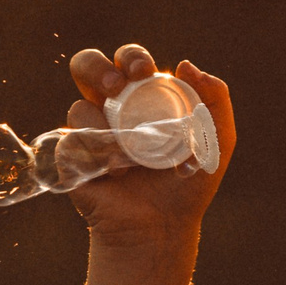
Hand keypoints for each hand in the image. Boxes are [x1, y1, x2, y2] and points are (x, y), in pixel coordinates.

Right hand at [62, 44, 234, 251]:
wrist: (162, 227)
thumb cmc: (188, 185)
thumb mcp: (217, 142)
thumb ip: (216, 101)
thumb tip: (185, 65)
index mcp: (139, 98)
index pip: (126, 62)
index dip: (131, 57)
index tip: (145, 73)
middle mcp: (109, 110)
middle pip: (86, 66)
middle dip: (96, 68)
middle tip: (115, 87)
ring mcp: (86, 134)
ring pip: (78, 108)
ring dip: (102, 126)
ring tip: (126, 153)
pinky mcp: (70, 160)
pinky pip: (68, 143)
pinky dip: (93, 155)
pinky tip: (114, 174)